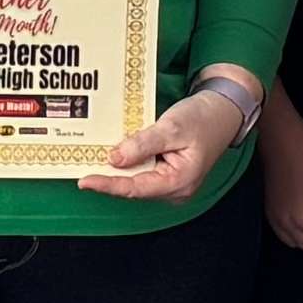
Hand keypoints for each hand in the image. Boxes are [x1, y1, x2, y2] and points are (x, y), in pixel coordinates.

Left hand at [78, 72, 256, 203]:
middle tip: (80, 165)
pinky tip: (113, 154)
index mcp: (179, 182)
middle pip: (133, 187)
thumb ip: (143, 144)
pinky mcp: (166, 174)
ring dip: (116, 169)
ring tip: (91, 158)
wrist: (222, 113)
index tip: (85, 180)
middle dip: (108, 177)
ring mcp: (170, 184)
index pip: (135, 188)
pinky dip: (128, 163)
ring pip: (136, 180)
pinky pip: (142, 172)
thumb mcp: (171, 127)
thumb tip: (115, 159)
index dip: (108, 185)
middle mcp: (174, 190)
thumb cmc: (203, 119)